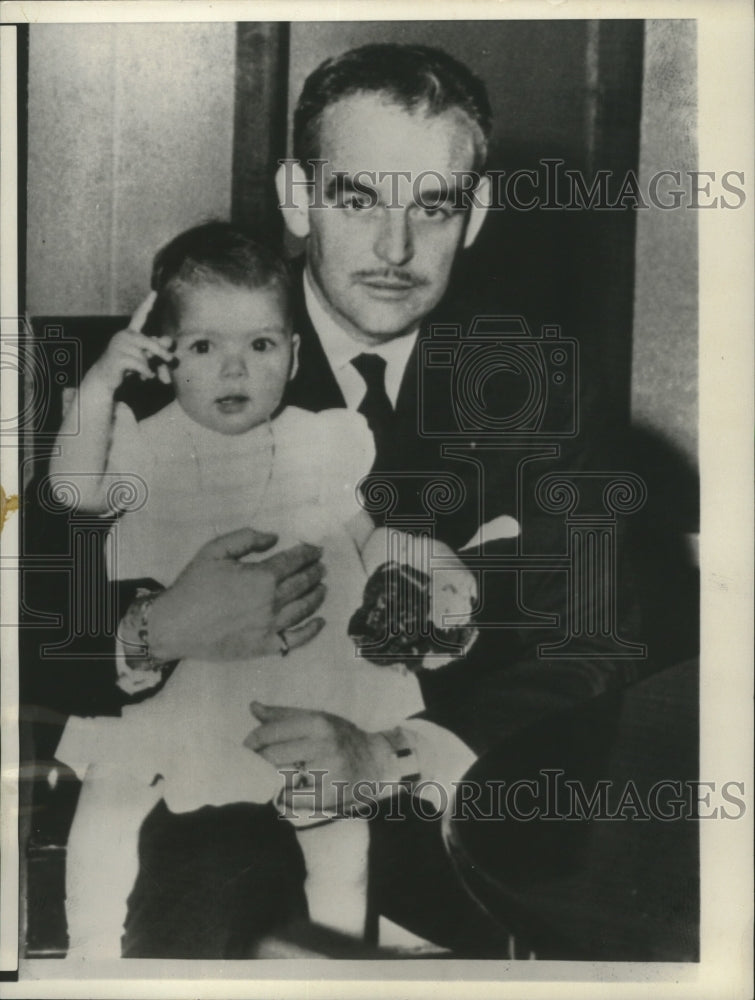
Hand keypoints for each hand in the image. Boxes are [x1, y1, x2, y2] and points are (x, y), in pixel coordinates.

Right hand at [87, 292, 173, 391]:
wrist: (104, 378)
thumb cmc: (126, 366)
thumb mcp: (143, 356)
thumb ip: (155, 348)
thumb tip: (169, 341)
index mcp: (129, 333)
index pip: (139, 316)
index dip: (147, 305)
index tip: (155, 292)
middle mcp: (123, 336)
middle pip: (148, 343)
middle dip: (161, 352)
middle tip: (172, 360)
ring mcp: (118, 346)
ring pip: (144, 357)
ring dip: (148, 367)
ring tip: (145, 373)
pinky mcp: (117, 358)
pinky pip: (140, 365)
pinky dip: (146, 373)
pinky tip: (145, 377)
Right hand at [145, 528, 326, 661]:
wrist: (175, 625)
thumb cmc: (193, 585)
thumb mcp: (215, 550)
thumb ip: (247, 538)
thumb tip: (275, 538)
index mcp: (262, 577)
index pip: (294, 562)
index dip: (308, 554)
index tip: (316, 550)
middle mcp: (272, 602)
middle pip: (303, 584)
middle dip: (315, 573)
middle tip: (321, 567)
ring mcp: (271, 626)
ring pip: (305, 609)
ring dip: (317, 596)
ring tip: (322, 588)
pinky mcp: (265, 646)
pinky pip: (296, 639)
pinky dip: (312, 630)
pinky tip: (320, 622)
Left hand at [244, 702, 395, 811]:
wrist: (374, 761)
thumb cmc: (340, 737)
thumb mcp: (317, 719)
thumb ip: (283, 715)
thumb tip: (253, 707)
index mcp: (318, 722)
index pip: (271, 732)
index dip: (252, 741)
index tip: (248, 748)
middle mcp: (324, 744)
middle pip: (272, 756)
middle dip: (257, 762)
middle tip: (253, 766)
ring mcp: (329, 770)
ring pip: (281, 778)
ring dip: (270, 780)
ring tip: (269, 779)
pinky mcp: (332, 793)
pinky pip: (295, 799)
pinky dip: (285, 798)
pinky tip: (285, 793)